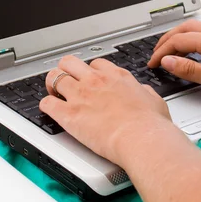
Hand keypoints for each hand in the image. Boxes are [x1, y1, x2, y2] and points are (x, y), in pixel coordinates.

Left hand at [40, 55, 170, 165]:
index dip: (89, 71)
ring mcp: (80, 95)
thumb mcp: (154, 100)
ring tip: (53, 93)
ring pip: (54, 77)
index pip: (95, 64)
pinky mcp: (69, 114)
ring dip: (51, 85)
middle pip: (69, 62)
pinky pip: (47, 103)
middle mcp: (95, 81)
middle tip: (66, 82)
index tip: (89, 79)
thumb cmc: (151, 125)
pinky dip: (45, 105)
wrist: (142, 139)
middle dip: (65, 70)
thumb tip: (143, 92)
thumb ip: (144, 93)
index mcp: (115, 76)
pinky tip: (48, 109)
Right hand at [148, 21, 200, 97]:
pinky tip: (197, 47)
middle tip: (156, 52)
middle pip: (185, 28)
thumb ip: (190, 70)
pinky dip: (195, 35)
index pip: (178, 40)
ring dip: (181, 35)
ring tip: (172, 48)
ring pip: (198, 26)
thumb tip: (168, 61)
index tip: (153, 63)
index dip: (161, 52)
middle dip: (167, 39)